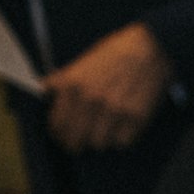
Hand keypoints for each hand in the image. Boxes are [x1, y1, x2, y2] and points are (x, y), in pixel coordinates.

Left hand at [43, 24, 170, 152]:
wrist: (147, 49)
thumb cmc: (114, 55)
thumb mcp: (81, 63)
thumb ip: (62, 80)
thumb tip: (46, 91)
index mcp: (72, 86)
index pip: (57, 126)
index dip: (58, 135)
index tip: (62, 136)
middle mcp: (91, 101)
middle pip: (76, 141)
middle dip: (76, 144)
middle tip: (79, 142)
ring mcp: (114, 111)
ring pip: (99, 144)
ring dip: (100, 139)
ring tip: (104, 129)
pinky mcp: (135, 118)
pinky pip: (122, 142)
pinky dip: (121, 138)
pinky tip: (121, 125)